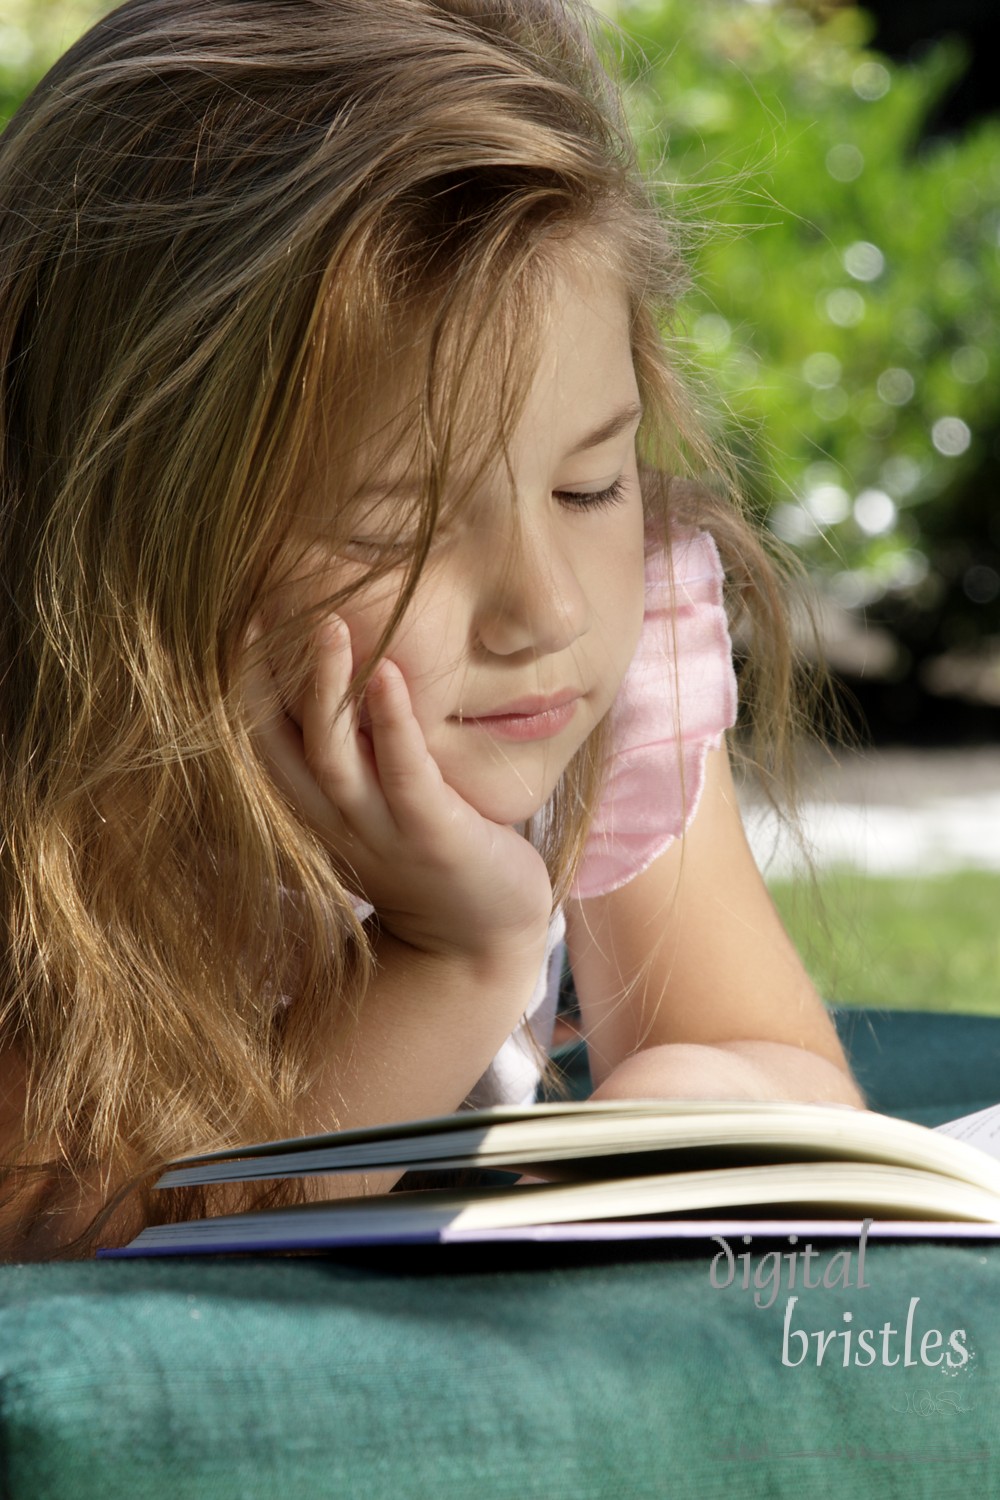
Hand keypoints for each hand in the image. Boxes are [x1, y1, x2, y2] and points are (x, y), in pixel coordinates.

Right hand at [244, 616, 552, 966]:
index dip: (244, 687)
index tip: (239, 622)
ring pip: (334, 755)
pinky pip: (404, 774)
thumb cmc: (435, 855)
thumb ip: (361, 753)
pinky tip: (389, 675)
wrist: (480, 942)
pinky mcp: (432, 835)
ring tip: (328, 625)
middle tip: (257, 608)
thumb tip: (358, 672)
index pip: (263, 743)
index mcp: (316, 810)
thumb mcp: (380, 803)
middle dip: (263, 681)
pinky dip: (393, 723)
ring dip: (327, 689)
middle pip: (281, 745)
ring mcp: (380, 831)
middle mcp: (335, 820)